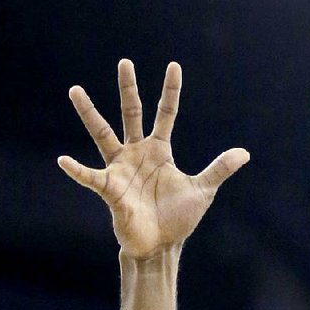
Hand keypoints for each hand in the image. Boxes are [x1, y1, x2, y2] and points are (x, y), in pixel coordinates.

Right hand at [57, 59, 248, 258]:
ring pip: (102, 135)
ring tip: (75, 90)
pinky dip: (77, 170)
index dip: (170, 92)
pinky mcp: (110, 190)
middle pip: (131, 114)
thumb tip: (245, 153)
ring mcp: (121, 169)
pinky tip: (64, 160)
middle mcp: (137, 154)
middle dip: (129, 89)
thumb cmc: (177, 219)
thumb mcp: (202, 191)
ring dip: (89, 114)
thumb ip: (219, 170)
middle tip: (125, 62)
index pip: (165, 114)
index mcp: (159, 151)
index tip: (174, 66)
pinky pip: (90, 177)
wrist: (160, 246)